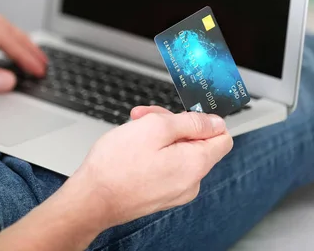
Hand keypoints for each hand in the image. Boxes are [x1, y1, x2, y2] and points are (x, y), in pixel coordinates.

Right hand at [68, 105, 232, 228]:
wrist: (91, 200)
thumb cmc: (116, 165)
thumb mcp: (155, 128)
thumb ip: (190, 123)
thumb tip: (215, 122)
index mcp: (195, 164)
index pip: (222, 137)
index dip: (204, 119)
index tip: (180, 113)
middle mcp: (191, 182)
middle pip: (196, 142)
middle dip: (172, 124)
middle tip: (144, 117)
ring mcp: (175, 191)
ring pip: (178, 152)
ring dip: (158, 136)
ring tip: (132, 130)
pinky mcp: (160, 195)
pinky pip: (166, 166)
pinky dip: (153, 153)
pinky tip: (132, 148)